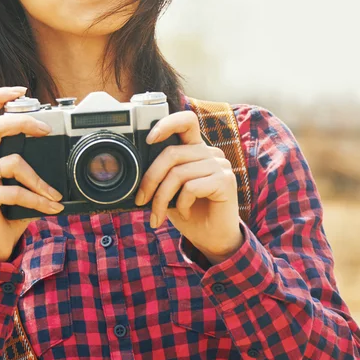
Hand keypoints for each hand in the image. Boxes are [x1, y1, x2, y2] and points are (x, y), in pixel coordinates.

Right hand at [0, 86, 64, 261]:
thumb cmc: (10, 207)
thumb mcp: (20, 180)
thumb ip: (31, 162)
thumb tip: (62, 149)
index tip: (22, 89)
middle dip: (22, 122)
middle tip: (45, 130)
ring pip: (12, 162)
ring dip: (40, 180)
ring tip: (54, 194)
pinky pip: (16, 192)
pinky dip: (39, 200)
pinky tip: (51, 208)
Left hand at [135, 111, 243, 261]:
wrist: (213, 238)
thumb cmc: (190, 213)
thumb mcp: (170, 191)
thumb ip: (161, 175)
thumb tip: (134, 171)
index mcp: (196, 149)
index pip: (186, 121)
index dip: (167, 124)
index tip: (148, 139)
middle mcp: (210, 152)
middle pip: (172, 153)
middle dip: (150, 179)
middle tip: (141, 200)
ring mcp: (220, 165)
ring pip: (178, 173)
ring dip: (161, 198)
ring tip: (158, 215)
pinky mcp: (226, 181)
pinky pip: (191, 187)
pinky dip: (181, 204)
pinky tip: (184, 213)